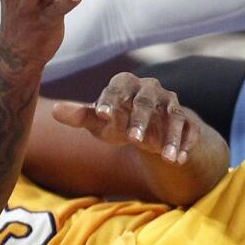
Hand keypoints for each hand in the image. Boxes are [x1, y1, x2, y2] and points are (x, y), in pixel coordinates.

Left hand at [52, 73, 202, 163]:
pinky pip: (190, 129)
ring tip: (165, 158)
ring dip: (170, 137)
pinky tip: (180, 160)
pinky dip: (185, 144)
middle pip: (146, 101)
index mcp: (126, 84)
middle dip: (141, 120)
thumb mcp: (99, 121)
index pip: (117, 89)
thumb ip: (80, 116)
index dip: (110, 100)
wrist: (150, 128)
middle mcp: (151, 89)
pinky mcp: (187, 120)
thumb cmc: (117, 121)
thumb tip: (54, 111)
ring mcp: (171, 104)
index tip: (101, 114)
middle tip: (133, 140)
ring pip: (174, 116)